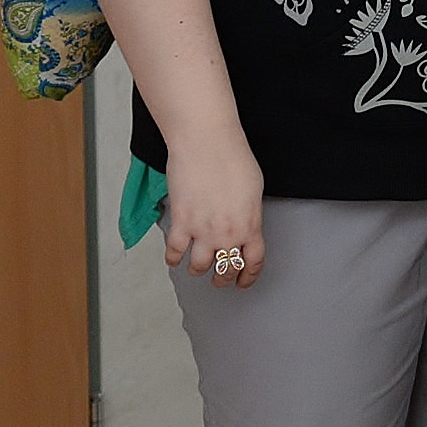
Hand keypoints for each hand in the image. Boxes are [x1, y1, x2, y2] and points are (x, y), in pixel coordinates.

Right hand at [163, 136, 266, 289]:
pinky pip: (174, 253)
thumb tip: (242, 223)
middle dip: (223, 278)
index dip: (247, 276)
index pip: (253, 261)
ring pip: (199, 267)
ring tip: (196, 268)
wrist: (207, 144)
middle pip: (226, 269)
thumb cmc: (233, 158)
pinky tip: (174, 258)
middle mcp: (228, 234)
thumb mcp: (253, 189)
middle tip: (219, 279)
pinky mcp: (181, 223)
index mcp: (251, 224)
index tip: (243, 282)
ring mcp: (203, 231)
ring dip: (197, 271)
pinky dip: (173, 259)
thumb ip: (248, 213)